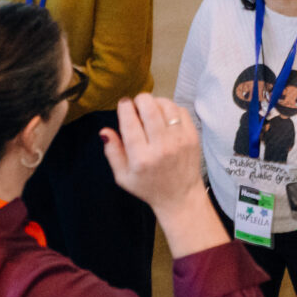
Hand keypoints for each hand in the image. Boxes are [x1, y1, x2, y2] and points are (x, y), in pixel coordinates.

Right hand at [104, 94, 208, 213]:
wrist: (180, 196)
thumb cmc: (149, 186)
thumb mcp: (123, 177)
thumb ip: (112, 152)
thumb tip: (104, 131)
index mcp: (141, 158)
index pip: (130, 123)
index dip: (124, 107)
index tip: (123, 104)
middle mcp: (161, 148)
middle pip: (149, 108)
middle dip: (139, 100)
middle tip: (136, 104)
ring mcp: (179, 141)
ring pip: (166, 105)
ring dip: (155, 101)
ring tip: (150, 108)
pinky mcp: (192, 137)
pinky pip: (181, 111)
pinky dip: (170, 108)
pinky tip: (164, 116)